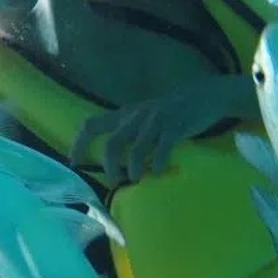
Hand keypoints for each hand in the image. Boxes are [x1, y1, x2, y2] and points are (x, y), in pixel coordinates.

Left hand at [69, 94, 197, 186]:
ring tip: (135, 180)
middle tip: (115, 181)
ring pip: (135, 149)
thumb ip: (129, 132)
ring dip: (132, 169)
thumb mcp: (143, 117)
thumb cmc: (170, 112)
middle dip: (109, 166)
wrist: (203, 96)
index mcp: (124, 114)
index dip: (79, 144)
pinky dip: (157, 164)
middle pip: (112, 143)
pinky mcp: (174, 127)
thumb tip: (115, 163)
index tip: (74, 162)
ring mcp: (155, 121)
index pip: (92, 125)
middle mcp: (135, 116)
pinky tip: (157, 173)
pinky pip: (161, 149)